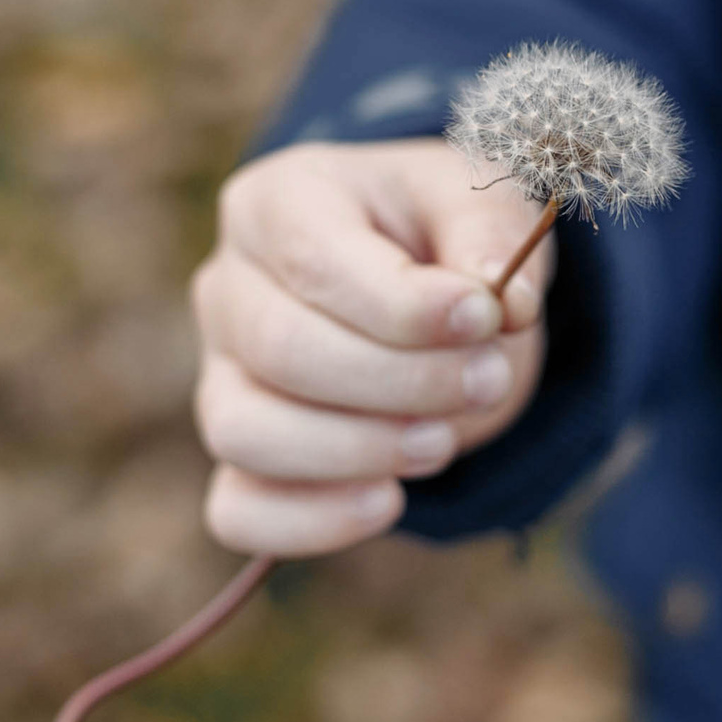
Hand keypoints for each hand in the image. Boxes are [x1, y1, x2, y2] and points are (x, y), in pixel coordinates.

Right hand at [190, 138, 553, 557]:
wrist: (425, 288)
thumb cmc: (441, 234)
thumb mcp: (479, 203)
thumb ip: (490, 236)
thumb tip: (502, 303)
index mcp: (278, 201)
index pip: (313, 260)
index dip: (402, 305)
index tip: (487, 318)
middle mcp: (227, 286)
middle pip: (281, 349)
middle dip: (400, 381)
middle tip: (488, 381)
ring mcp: (219, 375)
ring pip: (244, 431)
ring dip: (358, 449)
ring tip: (441, 440)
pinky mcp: (236, 456)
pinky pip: (235, 510)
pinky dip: (312, 521)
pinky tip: (390, 501)